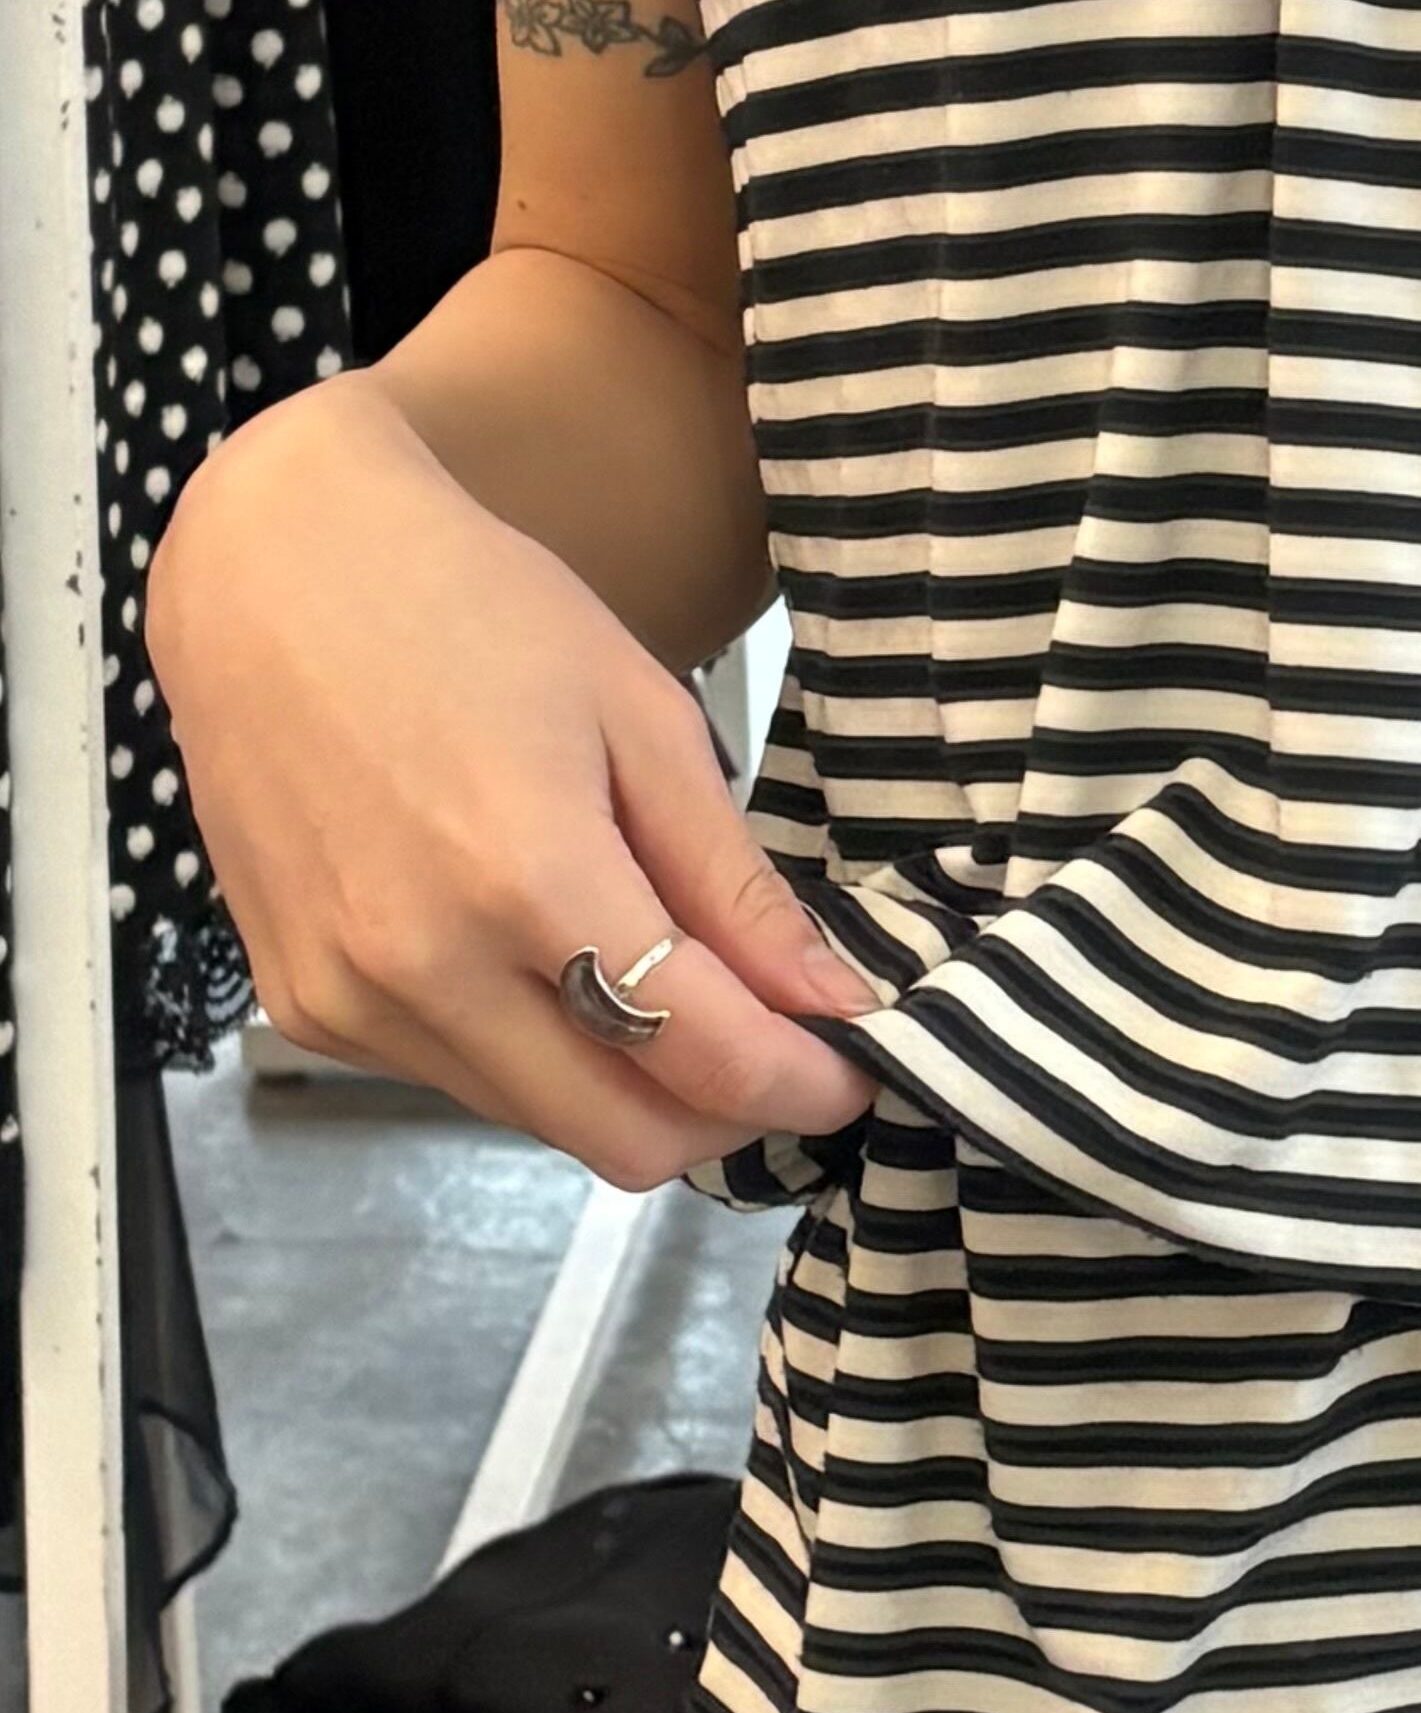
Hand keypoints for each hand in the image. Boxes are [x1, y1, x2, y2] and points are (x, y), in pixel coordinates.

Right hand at [148, 384, 878, 1188]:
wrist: (272, 570)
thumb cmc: (469, 608)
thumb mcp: (640, 718)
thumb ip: (732, 884)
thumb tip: (825, 1001)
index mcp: (526, 879)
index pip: (704, 1059)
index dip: (803, 1085)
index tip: (855, 1067)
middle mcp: (424, 966)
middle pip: (623, 1142)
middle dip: (723, 1113)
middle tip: (772, 1045)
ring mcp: (349, 999)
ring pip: (542, 1122)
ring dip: (626, 1087)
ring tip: (658, 984)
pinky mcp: (303, 1009)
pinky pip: (459, 1081)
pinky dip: (531, 1053)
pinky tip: (542, 958)